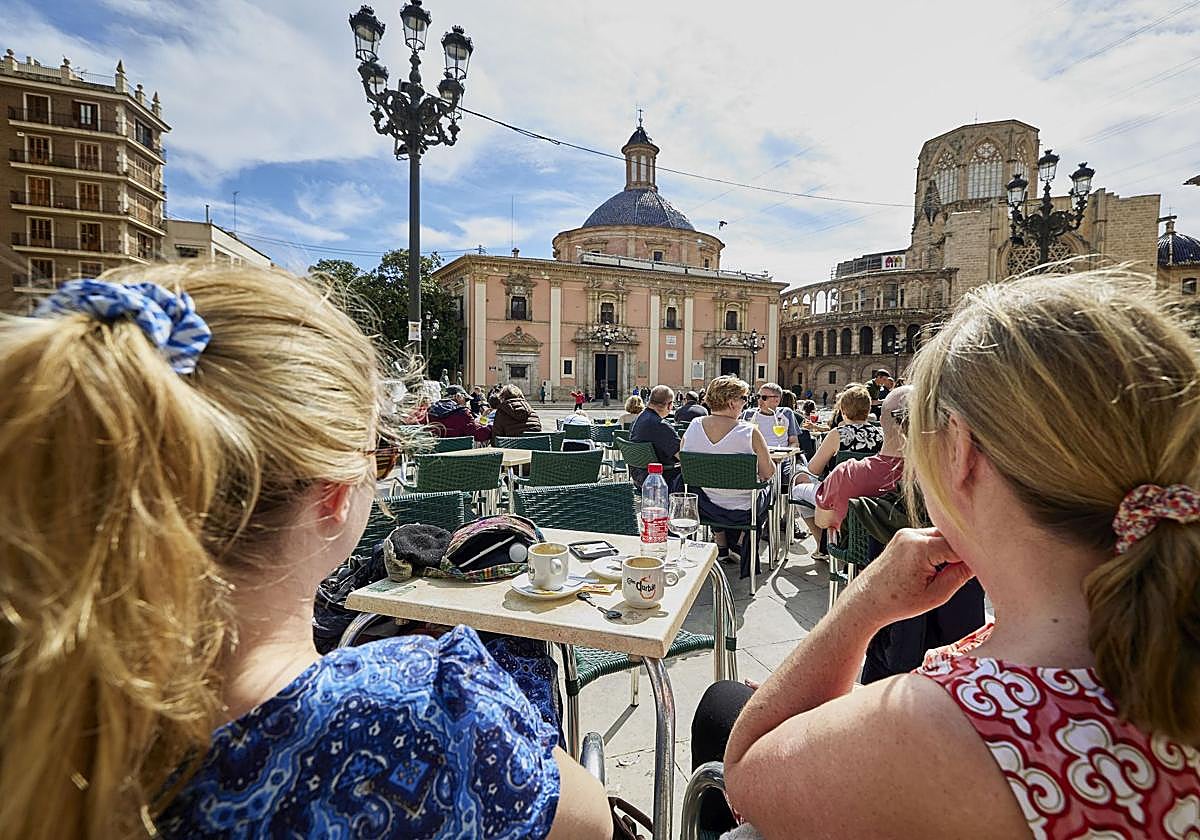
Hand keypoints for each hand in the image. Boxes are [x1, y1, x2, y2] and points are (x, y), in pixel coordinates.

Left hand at [846, 528, 973, 626]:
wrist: (866, 601)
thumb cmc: (895, 602)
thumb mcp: (936, 595)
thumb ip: (960, 576)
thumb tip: (978, 564)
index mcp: (920, 548)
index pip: (959, 544)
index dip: (973, 555)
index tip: (983, 565)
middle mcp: (911, 535)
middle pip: (950, 536)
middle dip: (961, 551)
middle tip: (968, 571)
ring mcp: (905, 534)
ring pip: (940, 536)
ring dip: (949, 550)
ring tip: (947, 572)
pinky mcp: (902, 537)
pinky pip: (929, 538)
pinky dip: (937, 549)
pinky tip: (936, 566)